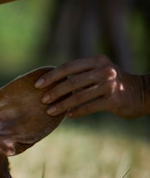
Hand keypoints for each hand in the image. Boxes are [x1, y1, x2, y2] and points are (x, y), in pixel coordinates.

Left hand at [35, 55, 149, 117]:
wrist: (142, 92)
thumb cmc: (113, 83)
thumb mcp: (100, 71)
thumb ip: (81, 73)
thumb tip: (52, 80)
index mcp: (97, 61)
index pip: (68, 66)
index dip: (51, 76)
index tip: (37, 84)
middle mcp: (103, 70)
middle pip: (71, 82)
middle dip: (54, 92)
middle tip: (42, 100)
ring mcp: (109, 85)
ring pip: (79, 97)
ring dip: (62, 105)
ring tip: (50, 111)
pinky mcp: (113, 100)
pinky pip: (90, 107)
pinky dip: (77, 112)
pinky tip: (68, 116)